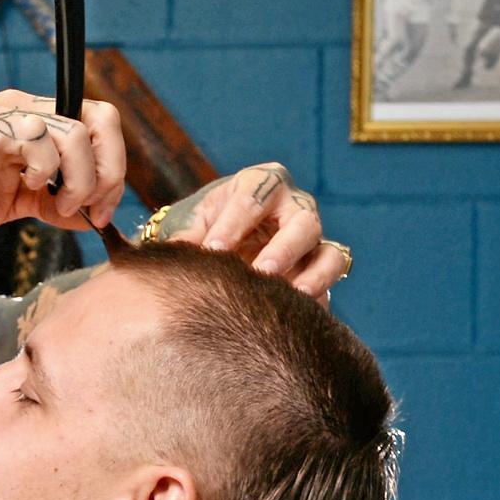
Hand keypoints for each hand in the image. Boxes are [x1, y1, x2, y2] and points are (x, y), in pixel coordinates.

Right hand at [0, 89, 127, 234]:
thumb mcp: (10, 204)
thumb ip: (49, 203)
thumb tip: (88, 217)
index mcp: (34, 125)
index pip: (97, 127)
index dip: (113, 169)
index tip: (101, 212)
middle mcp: (27, 111)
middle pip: (101, 118)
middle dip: (110, 169)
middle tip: (94, 207)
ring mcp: (8, 117)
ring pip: (77, 131)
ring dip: (80, 178)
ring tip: (59, 206)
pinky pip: (39, 137)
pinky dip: (45, 169)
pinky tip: (28, 187)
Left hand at [151, 164, 350, 302]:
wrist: (223, 245)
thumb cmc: (207, 227)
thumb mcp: (193, 226)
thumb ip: (184, 239)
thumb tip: (168, 258)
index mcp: (261, 185)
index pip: (252, 199)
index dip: (233, 225)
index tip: (213, 250)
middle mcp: (295, 207)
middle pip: (303, 222)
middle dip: (283, 249)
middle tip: (260, 272)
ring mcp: (313, 240)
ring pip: (330, 254)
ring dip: (314, 277)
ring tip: (291, 297)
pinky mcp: (321, 270)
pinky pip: (329, 284)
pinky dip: (317, 297)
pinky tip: (297, 314)